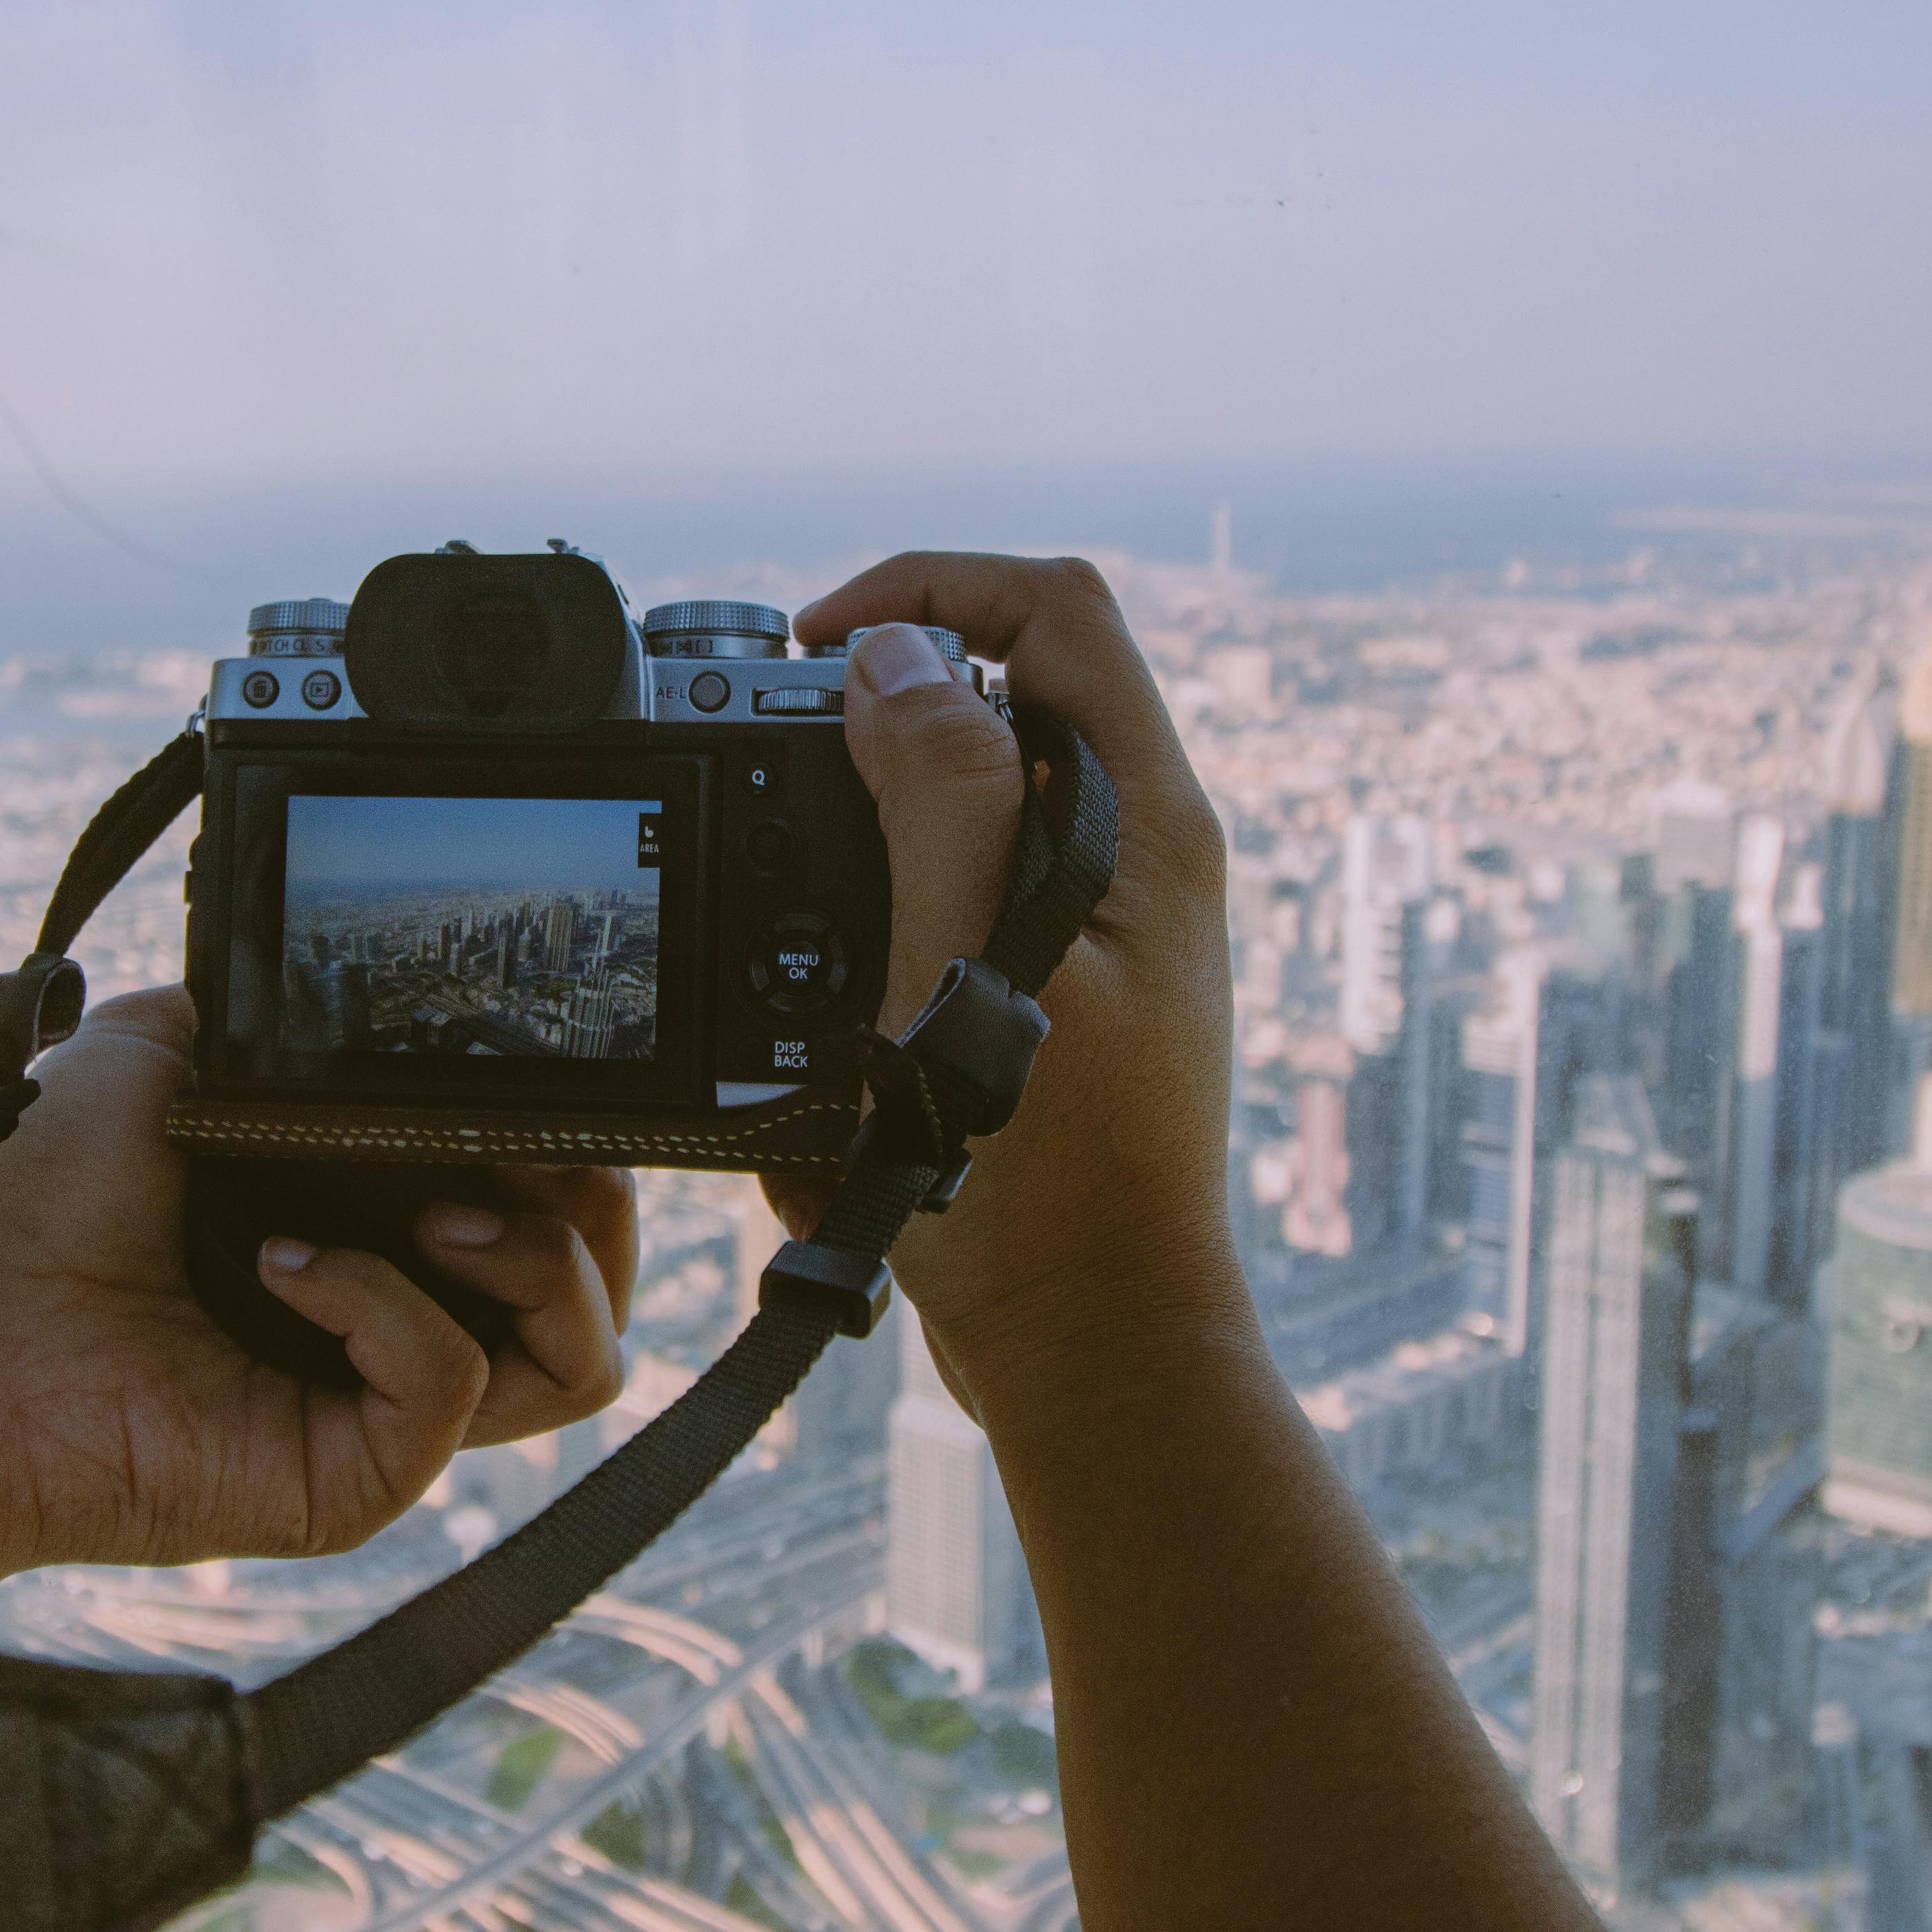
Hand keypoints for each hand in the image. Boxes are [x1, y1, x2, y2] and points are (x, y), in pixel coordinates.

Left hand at [0, 988, 634, 1585]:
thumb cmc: (40, 1206)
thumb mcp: (161, 1057)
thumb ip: (268, 1015)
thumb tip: (358, 981)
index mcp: (381, 1233)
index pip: (553, 1204)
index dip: (574, 1145)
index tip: (540, 1086)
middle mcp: (403, 1327)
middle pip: (601, 1286)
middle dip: (592, 1199)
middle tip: (513, 1148)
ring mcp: (387, 1413)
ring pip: (578, 1359)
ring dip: (534, 1258)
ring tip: (436, 1208)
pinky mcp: (356, 1478)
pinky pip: (450, 1385)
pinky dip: (385, 1302)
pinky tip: (285, 1262)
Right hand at [773, 555, 1242, 1394]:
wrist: (1096, 1344)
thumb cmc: (1056, 1182)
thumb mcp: (976, 968)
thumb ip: (945, 798)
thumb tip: (895, 660)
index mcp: (1146, 822)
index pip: (1055, 610)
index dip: (928, 588)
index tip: (814, 643)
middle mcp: (1138, 855)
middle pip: (1011, 686)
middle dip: (886, 700)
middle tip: (784, 751)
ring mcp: (1103, 923)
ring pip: (973, 796)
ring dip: (871, 820)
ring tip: (796, 886)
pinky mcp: (1058, 990)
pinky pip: (955, 901)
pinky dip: (876, 921)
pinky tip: (831, 1006)